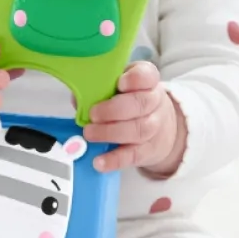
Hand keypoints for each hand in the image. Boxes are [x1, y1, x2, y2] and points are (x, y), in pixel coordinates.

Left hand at [84, 60, 185, 176]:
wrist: (160, 129)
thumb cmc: (132, 102)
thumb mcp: (120, 88)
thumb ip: (100, 89)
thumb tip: (78, 99)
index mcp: (147, 82)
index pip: (147, 76)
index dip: (135, 79)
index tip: (120, 83)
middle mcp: (154, 102)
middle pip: (141, 104)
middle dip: (114, 109)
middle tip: (93, 114)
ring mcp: (154, 127)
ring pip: (139, 130)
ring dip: (110, 132)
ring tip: (89, 134)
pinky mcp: (148, 150)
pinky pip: (133, 155)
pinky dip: (115, 159)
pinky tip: (99, 162)